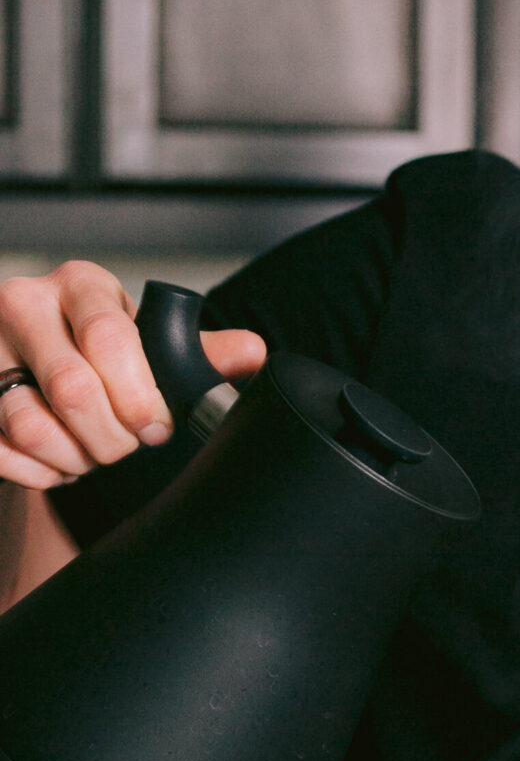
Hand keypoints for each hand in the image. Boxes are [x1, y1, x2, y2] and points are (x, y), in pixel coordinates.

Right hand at [0, 262, 264, 490]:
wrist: (42, 369)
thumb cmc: (106, 357)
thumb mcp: (151, 346)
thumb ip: (200, 353)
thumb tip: (253, 355)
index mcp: (82, 286)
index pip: (110, 338)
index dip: (140, 397)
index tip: (157, 428)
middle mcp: (24, 304)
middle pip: (71, 388)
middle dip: (110, 438)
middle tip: (125, 447)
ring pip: (29, 424)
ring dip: (72, 459)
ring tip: (90, 455)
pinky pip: (0, 449)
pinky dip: (34, 473)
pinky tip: (55, 463)